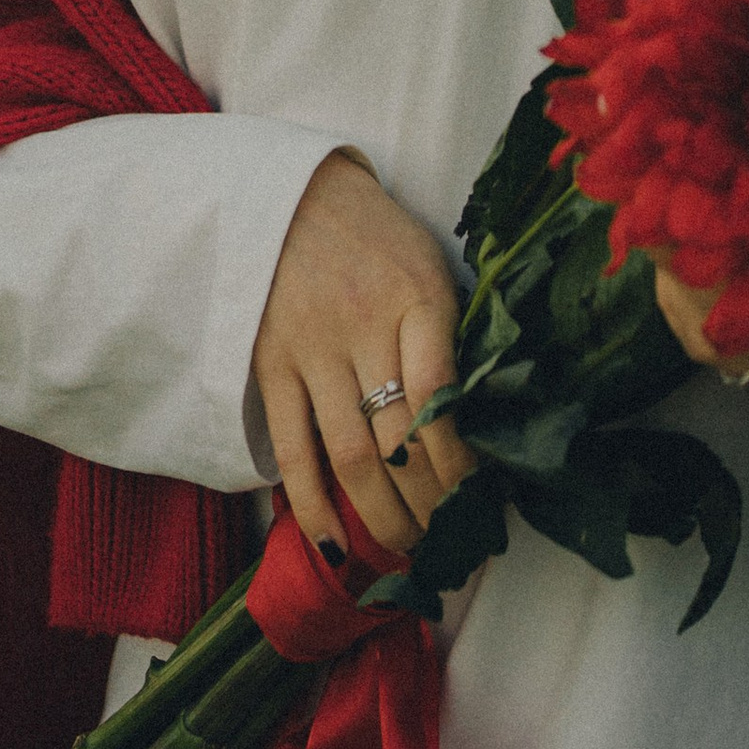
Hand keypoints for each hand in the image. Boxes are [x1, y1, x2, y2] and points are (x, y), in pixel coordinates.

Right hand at [252, 151, 479, 561]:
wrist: (297, 199)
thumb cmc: (381, 239)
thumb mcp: (431, 267)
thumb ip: (450, 337)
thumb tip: (477, 428)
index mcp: (417, 295)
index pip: (438, 396)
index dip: (457, 462)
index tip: (476, 501)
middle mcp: (362, 326)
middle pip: (396, 438)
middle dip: (426, 504)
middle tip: (446, 542)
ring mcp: (311, 349)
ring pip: (347, 454)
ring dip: (380, 514)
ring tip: (406, 549)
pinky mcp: (271, 366)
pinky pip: (290, 448)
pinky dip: (311, 504)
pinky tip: (335, 545)